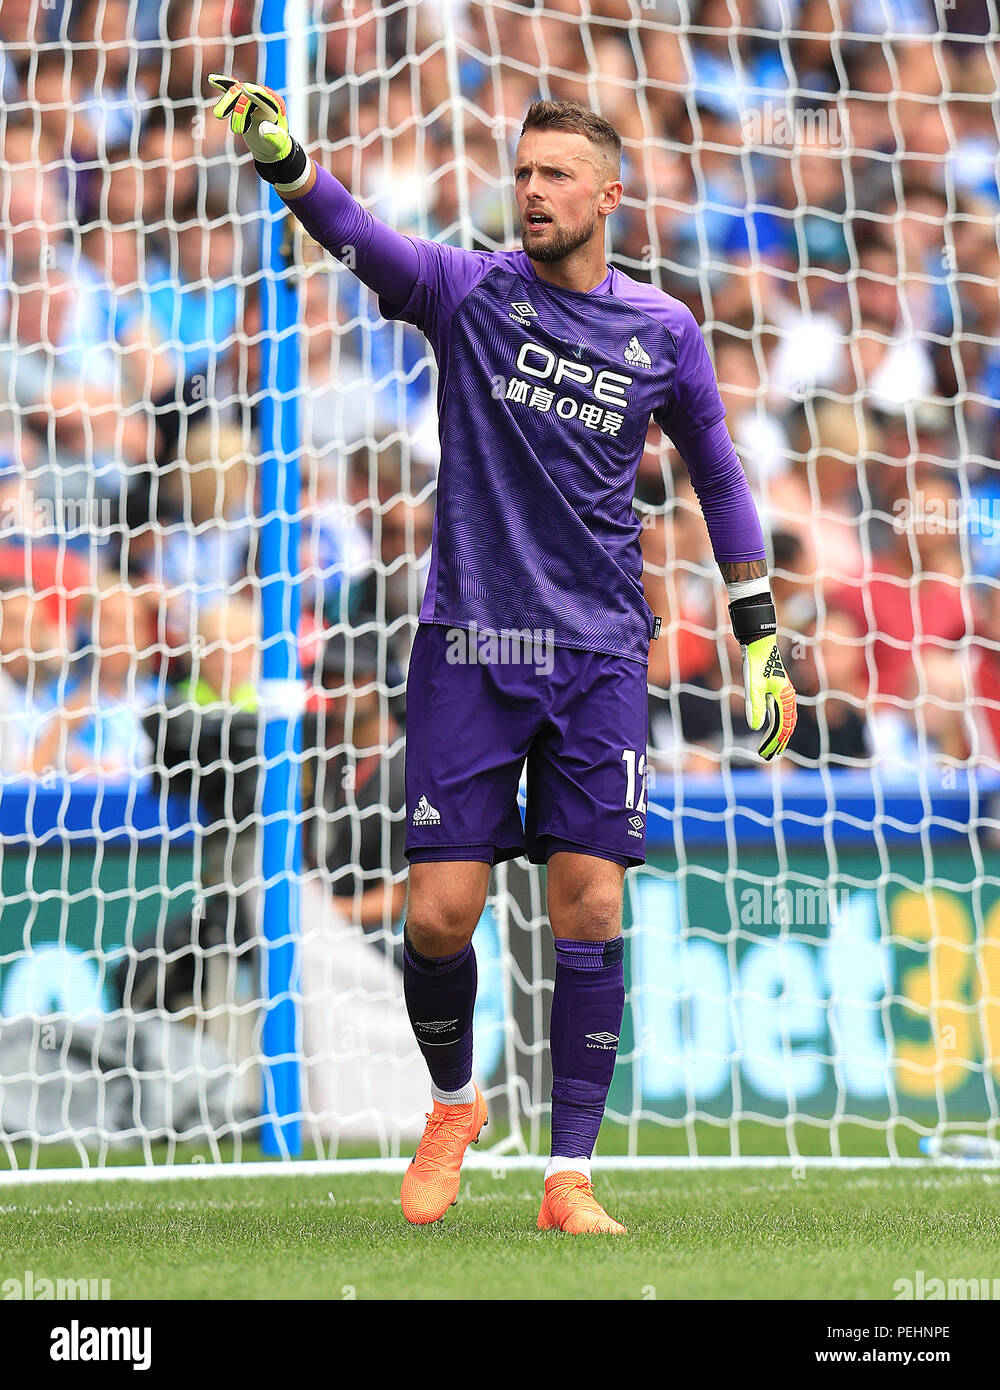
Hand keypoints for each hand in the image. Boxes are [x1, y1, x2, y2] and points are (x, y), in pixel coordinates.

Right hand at [208, 75, 292, 162]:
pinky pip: (232, 89)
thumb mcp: (277, 144)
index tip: (245, 88)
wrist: (268, 146)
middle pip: (248, 98)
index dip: (256, 94)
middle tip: (232, 127)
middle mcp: (264, 98)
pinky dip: (222, 85)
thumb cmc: (274, 145)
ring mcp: (252, 97)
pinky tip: (211, 79)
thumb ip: (273, 137)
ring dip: (226, 103)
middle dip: (237, 109)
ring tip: (218, 116)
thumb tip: (264, 128)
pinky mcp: (242, 99)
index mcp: (276, 106)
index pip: (266, 99)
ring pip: (236, 94)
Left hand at [742, 636, 796, 760]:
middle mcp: (788, 698)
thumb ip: (755, 706)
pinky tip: (770, 732)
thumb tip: (755, 727)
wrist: (759, 644)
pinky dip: (777, 725)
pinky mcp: (778, 692)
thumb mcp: (752, 686)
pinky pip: (781, 713)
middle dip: (778, 743)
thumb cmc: (755, 663)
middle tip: (766, 757)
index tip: (764, 755)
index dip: (774, 743)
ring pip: (785, 721)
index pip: (783, 727)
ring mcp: (784, 695)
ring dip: (779, 736)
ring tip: (770, 749)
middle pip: (787, 727)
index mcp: (786, 698)